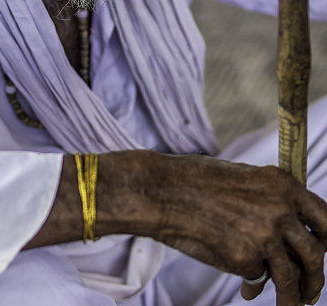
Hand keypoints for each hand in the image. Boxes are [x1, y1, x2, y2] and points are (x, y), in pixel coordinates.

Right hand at [134, 153, 326, 305]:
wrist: (165, 191)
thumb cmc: (197, 182)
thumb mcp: (245, 181)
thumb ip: (271, 203)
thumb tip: (290, 239)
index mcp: (283, 184)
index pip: (325, 218)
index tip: (324, 254)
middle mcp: (281, 209)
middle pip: (316, 255)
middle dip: (316, 280)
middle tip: (310, 294)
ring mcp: (265, 234)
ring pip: (292, 278)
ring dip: (293, 298)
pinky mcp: (246, 257)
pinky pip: (257, 277)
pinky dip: (254, 285)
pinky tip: (245, 288)